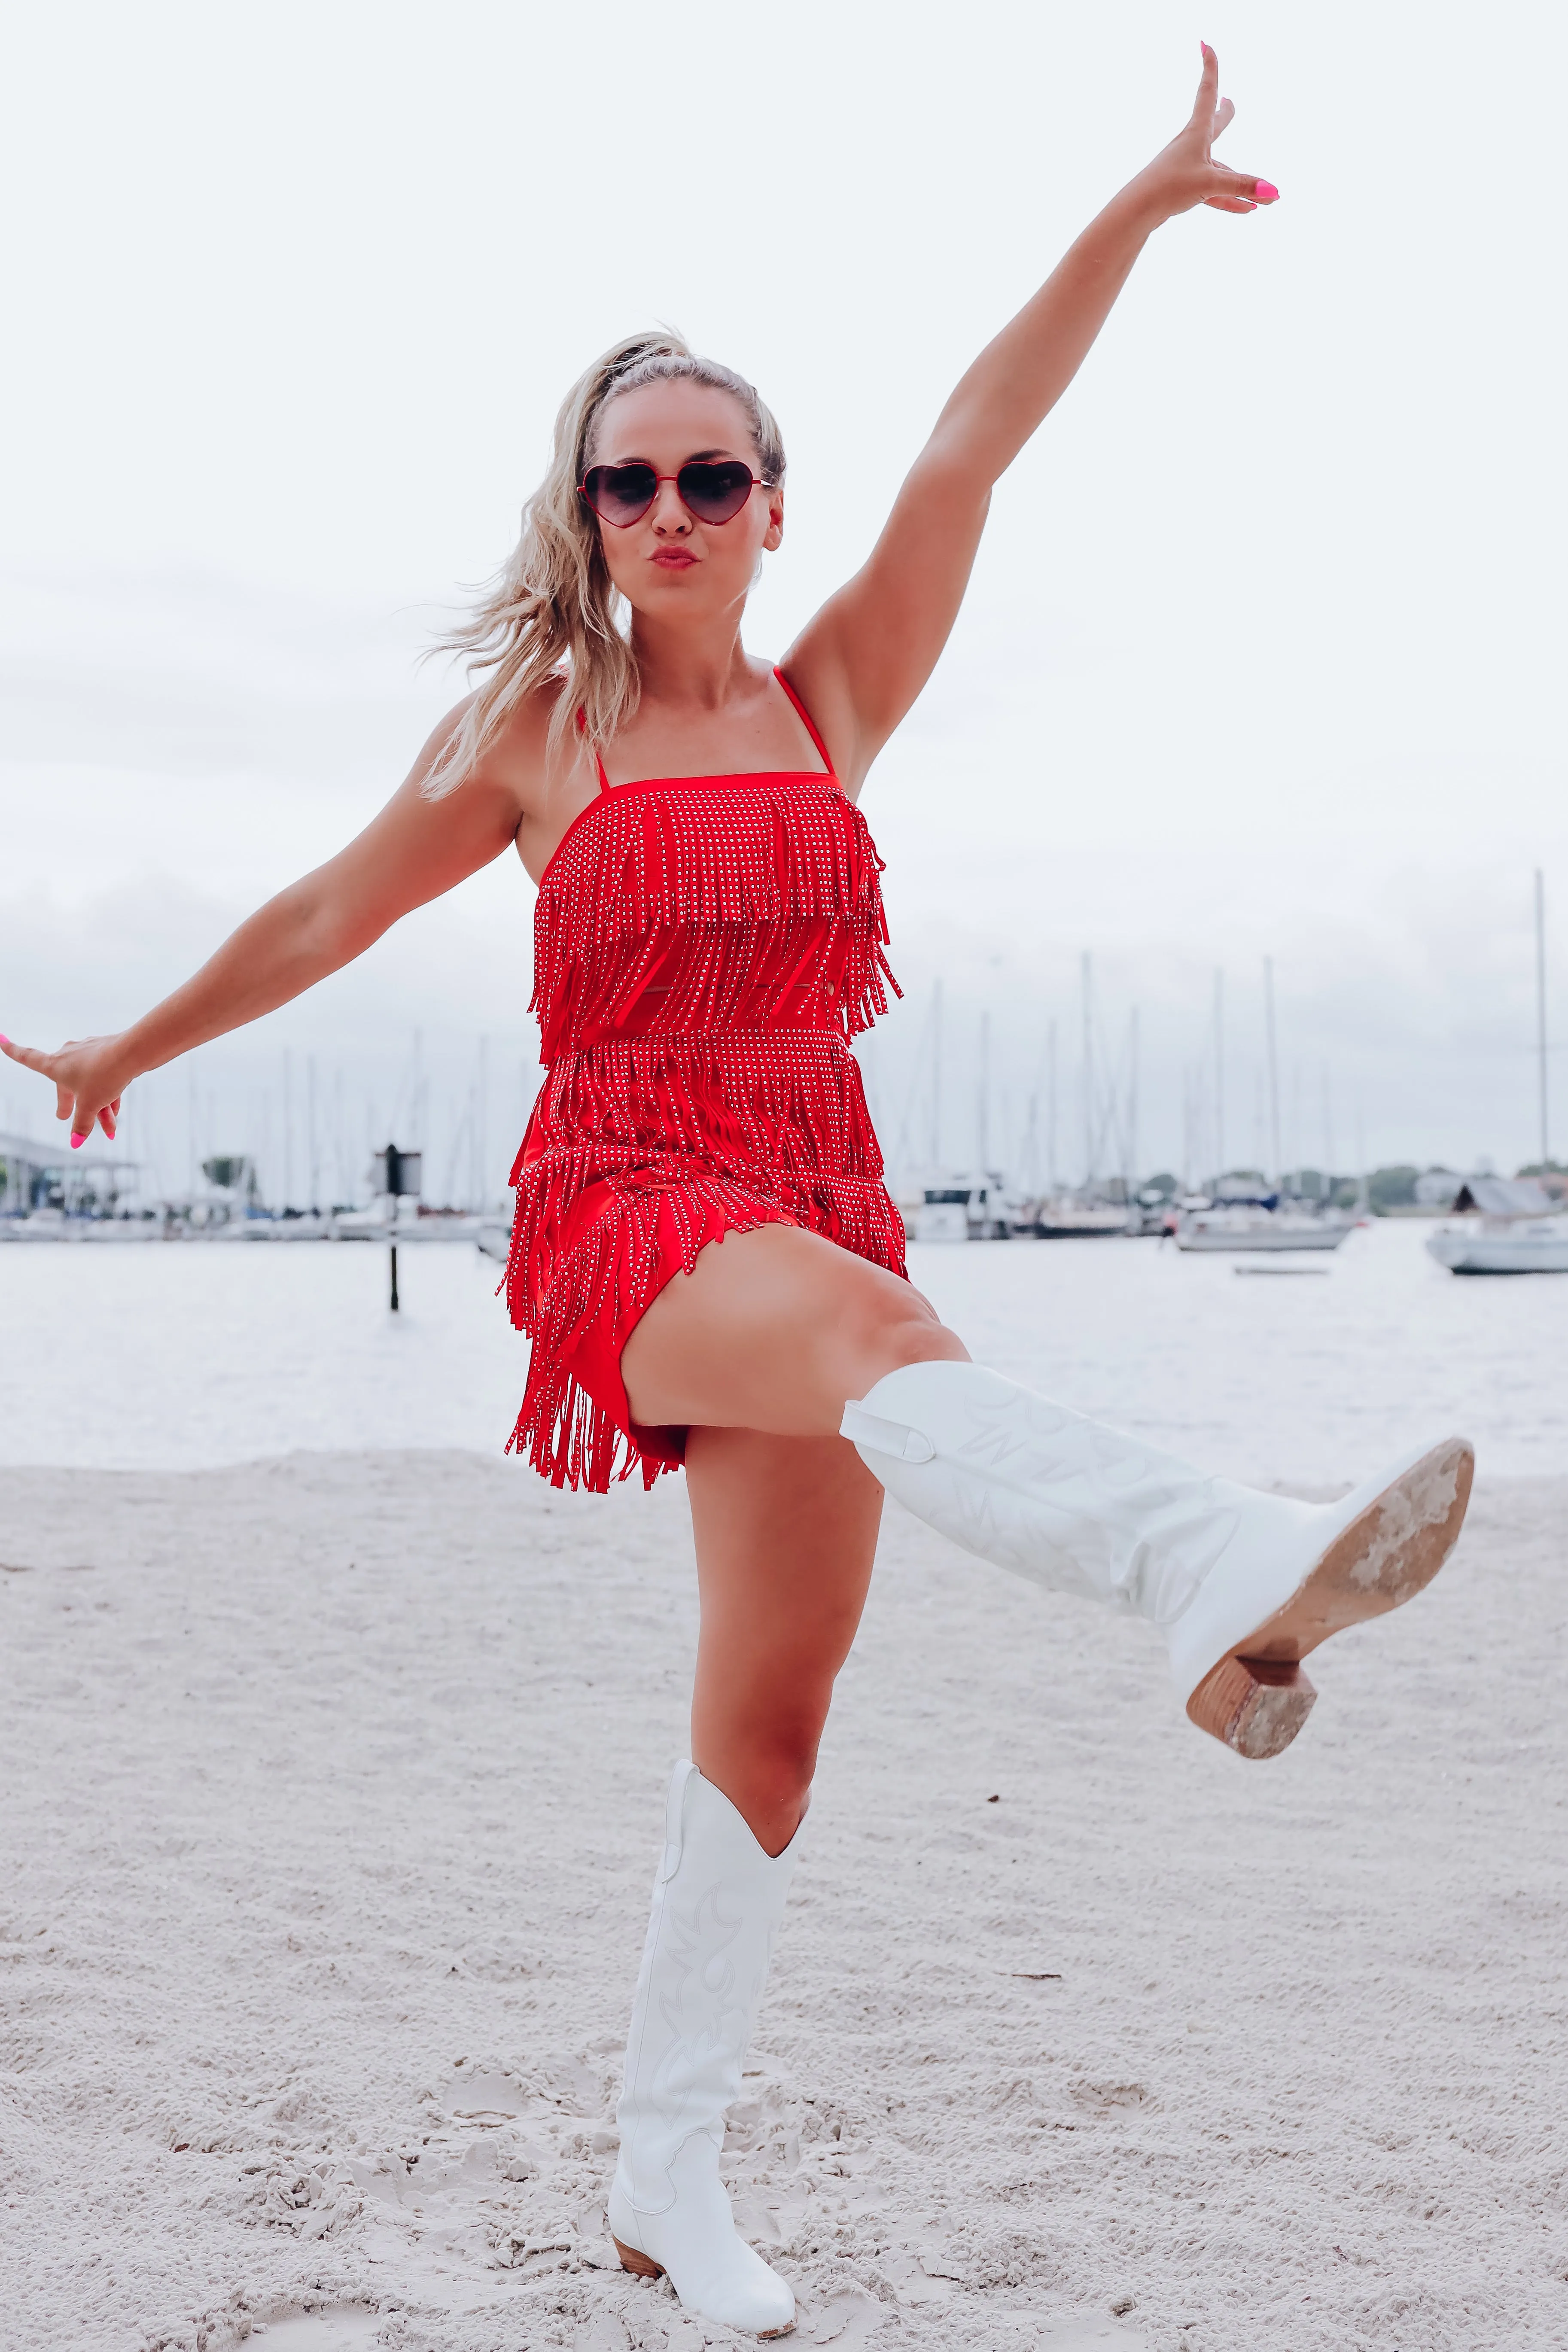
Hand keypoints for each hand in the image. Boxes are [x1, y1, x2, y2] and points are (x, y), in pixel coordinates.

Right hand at [0, 1031, 131, 1146]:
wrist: (133, 1053)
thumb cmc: (104, 1076)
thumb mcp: (90, 1105)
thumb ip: (82, 1124)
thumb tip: (75, 1142)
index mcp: (55, 1065)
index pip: (27, 1057)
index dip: (12, 1050)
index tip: (1, 1038)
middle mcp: (68, 1055)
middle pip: (65, 1084)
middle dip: (70, 1104)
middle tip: (63, 1117)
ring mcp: (87, 1051)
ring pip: (88, 1083)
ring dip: (97, 1106)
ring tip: (111, 1129)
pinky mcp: (105, 1051)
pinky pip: (102, 1076)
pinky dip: (107, 1093)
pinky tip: (117, 1111)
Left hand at [1130, 45, 1277, 222]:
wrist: (1137, 211)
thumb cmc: (1168, 187)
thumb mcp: (1210, 184)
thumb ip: (1242, 186)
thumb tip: (1272, 192)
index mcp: (1196, 133)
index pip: (1207, 92)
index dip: (1210, 67)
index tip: (1205, 45)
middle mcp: (1191, 146)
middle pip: (1214, 125)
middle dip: (1224, 115)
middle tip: (1229, 103)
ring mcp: (1187, 168)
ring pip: (1220, 171)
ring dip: (1241, 182)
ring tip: (1263, 195)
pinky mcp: (1184, 189)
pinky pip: (1214, 193)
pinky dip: (1231, 200)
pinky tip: (1249, 210)